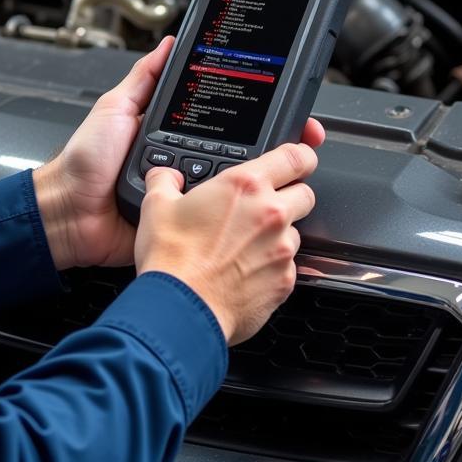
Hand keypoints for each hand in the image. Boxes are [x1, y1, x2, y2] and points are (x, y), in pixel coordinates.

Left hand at [31, 35, 324, 271]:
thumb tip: (170, 43)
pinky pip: (215, 219)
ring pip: (234, 187)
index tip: (283, 106)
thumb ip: (144, 77)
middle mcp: (185, 163)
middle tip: (301, 139)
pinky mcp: (183, 223)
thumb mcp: (115, 107)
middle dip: (272, 147)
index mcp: (172, 134)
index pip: (222, 120)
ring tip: (288, 167)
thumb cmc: (83, 161)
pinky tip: (254, 204)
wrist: (67, 212)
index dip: (252, 114)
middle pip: (239, 154)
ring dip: (258, 180)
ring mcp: (187, 194)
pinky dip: (234, 214)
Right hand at [135, 141, 320, 345]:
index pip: (296, 157)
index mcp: (245, 186)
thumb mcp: (156, 205)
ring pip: (296, 233)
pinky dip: (272, 267)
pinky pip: (288, 267)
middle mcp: (271, 214)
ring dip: (278, 235)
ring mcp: (282, 250)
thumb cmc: (172, 257)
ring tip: (245, 246)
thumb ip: (165, 181)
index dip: (301, 154)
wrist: (181, 307)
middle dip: (291, 195)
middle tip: (263, 206)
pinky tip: (245, 272)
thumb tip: (166, 176)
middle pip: (305, 193)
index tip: (297, 158)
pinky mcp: (285, 282)